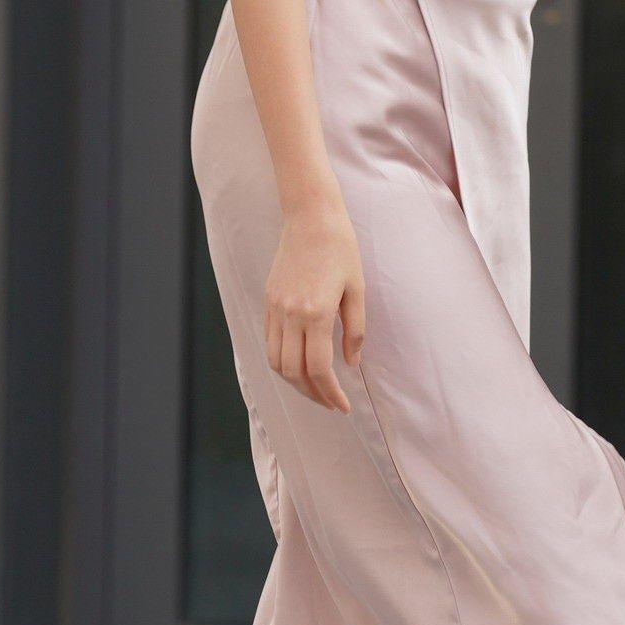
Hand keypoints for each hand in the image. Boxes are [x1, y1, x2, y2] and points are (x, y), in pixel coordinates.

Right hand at [264, 191, 365, 412]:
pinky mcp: (268, 301)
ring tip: (314, 388)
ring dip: (294, 382)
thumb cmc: (340, 249)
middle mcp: (291, 315)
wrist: (311, 217)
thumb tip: (351, 363)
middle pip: (293, 372)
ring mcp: (275, 308)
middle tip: (331, 403)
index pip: (319, 369)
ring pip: (276, 361)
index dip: (331, 394)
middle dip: (312, 394)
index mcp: (316, 313)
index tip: (344, 406)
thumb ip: (354, 331)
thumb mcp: (356, 290)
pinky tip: (299, 364)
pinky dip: (282, 361)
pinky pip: (269, 341)